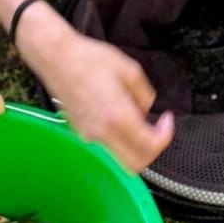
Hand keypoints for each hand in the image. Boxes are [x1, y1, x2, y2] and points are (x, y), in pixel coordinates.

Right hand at [18, 19, 173, 172]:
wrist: (57, 57)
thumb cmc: (89, 59)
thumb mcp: (129, 69)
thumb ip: (145, 95)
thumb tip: (146, 110)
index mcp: (118, 116)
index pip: (150, 145)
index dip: (166, 136)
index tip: (167, 120)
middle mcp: (102, 132)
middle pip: (135, 165)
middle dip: (153, 151)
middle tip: (158, 131)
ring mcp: (89, 136)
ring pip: (119, 161)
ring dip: (135, 151)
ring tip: (140, 127)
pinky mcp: (80, 132)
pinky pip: (105, 148)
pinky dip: (119, 143)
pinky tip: (121, 122)